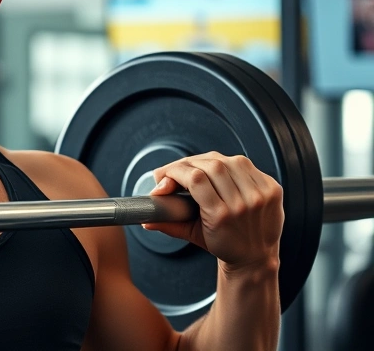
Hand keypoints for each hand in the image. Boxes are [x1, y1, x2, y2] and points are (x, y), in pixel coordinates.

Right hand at [143, 152, 283, 273]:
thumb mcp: (192, 236)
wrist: (256, 256)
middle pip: (211, 165)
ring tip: (198, 168)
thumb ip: (167, 224)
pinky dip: (229, 163)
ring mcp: (260, 195)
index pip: (195, 179)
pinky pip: (246, 165)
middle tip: (178, 170)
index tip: (164, 176)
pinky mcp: (272, 189)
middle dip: (188, 163)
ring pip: (229, 160)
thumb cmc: (224, 245)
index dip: (175, 171)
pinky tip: (220, 170)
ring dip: (208, 160)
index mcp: (221, 217)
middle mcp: (243, 204)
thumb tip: (144, 220)